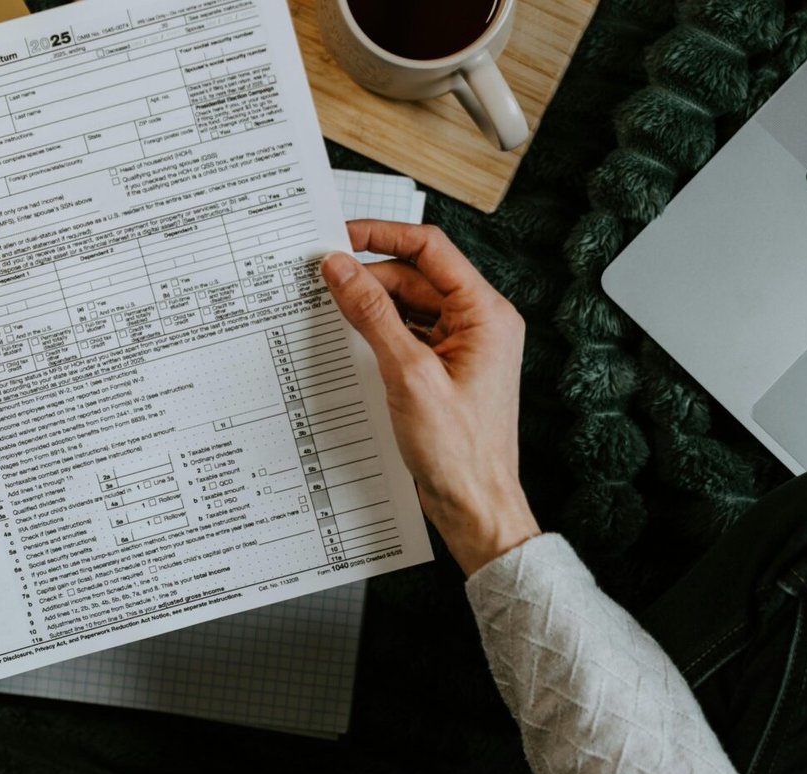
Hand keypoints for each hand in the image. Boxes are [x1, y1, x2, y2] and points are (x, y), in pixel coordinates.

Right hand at [321, 221, 539, 574]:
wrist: (475, 506)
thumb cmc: (459, 451)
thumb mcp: (407, 373)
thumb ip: (371, 314)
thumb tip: (340, 270)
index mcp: (486, 314)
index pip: (430, 249)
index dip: (383, 235)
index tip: (341, 236)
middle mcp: (478, 324)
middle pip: (415, 277)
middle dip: (368, 277)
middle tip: (321, 280)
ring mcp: (462, 348)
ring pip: (408, 306)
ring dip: (370, 306)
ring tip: (329, 309)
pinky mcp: (444, 371)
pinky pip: (407, 335)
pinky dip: (378, 333)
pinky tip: (349, 340)